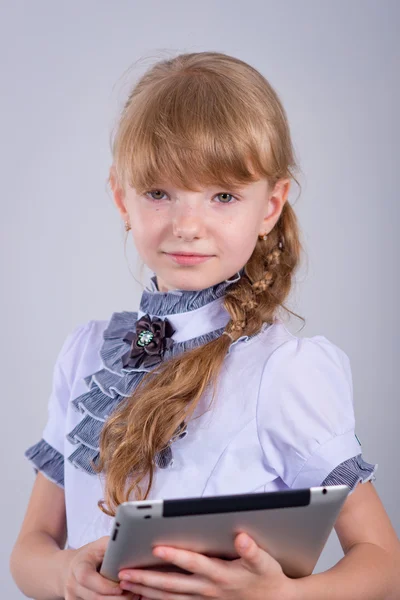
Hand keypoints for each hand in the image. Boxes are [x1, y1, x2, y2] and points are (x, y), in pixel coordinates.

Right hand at [62, 535, 135, 599]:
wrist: (73, 568)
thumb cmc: (92, 555)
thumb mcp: (100, 545)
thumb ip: (113, 545)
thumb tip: (130, 545)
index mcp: (78, 566)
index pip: (86, 578)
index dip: (105, 585)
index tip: (122, 585)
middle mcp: (72, 584)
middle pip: (95, 597)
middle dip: (117, 597)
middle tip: (134, 592)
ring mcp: (73, 597)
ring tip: (132, 595)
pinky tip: (122, 598)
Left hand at [118, 532, 297, 599]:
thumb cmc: (267, 578)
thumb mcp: (265, 562)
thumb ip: (252, 550)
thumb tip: (241, 537)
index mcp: (221, 574)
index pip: (193, 563)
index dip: (175, 555)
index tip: (156, 547)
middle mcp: (208, 588)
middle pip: (171, 584)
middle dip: (146, 578)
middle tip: (123, 574)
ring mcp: (203, 599)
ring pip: (168, 596)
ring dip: (145, 591)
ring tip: (125, 584)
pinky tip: (142, 596)